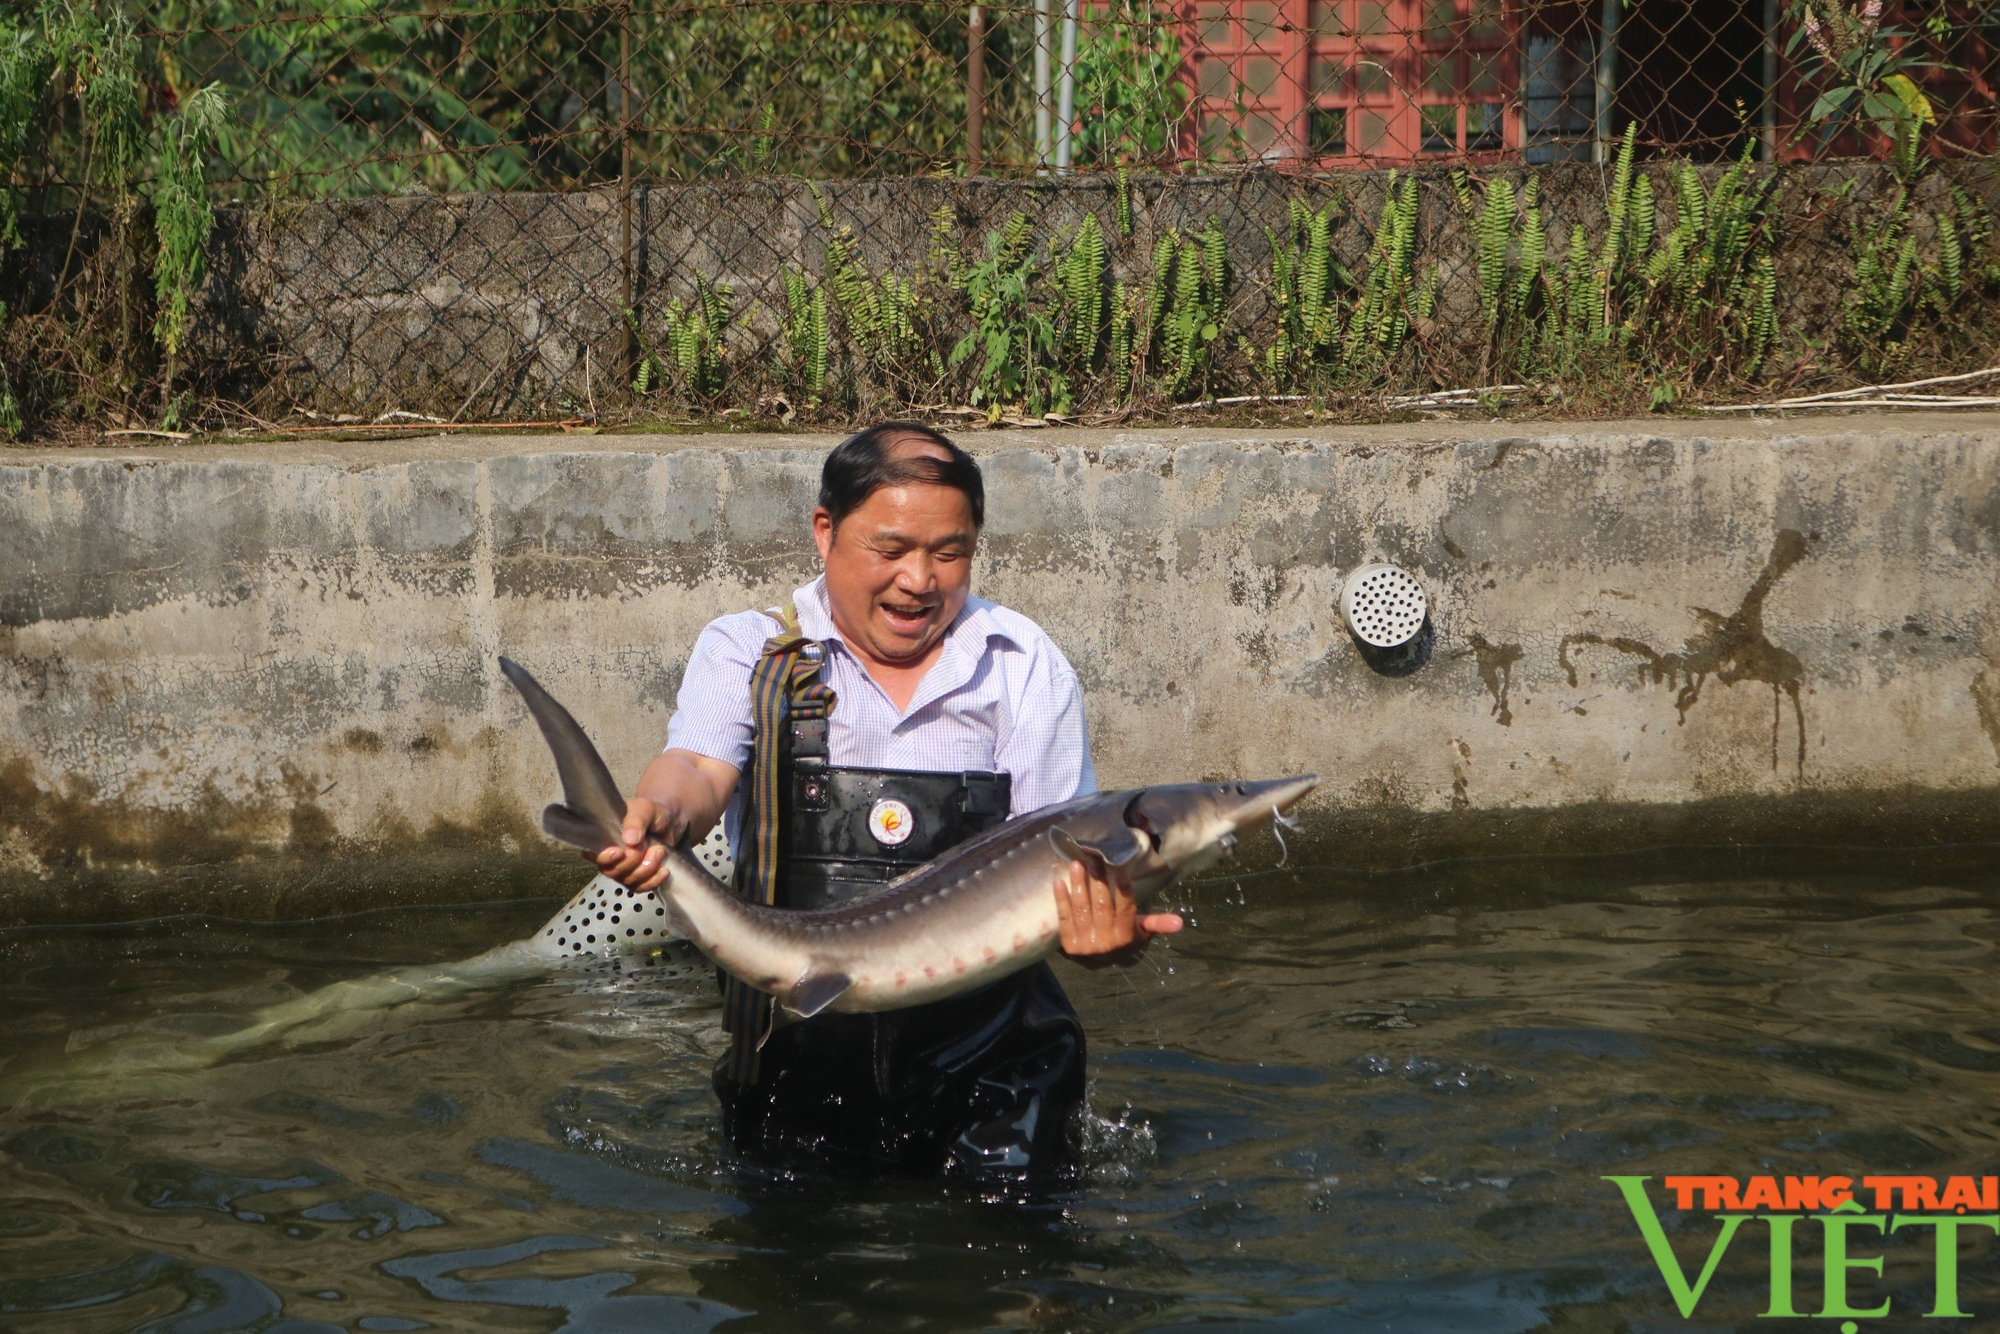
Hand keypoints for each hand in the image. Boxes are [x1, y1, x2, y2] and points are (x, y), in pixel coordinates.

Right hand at [593, 796, 685, 893]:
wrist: (668, 822)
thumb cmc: (651, 813)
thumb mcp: (645, 809)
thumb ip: (636, 821)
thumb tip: (629, 839)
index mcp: (604, 837)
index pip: (593, 854)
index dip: (605, 858)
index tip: (621, 852)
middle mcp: (609, 856)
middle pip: (612, 871)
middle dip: (633, 861)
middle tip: (650, 846)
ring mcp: (623, 869)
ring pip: (628, 881)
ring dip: (647, 869)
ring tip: (660, 851)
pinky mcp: (637, 878)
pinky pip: (640, 887)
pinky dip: (653, 881)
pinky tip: (664, 870)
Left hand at [1053, 859, 1182, 967]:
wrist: (1095, 963)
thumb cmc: (1122, 940)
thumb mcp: (1141, 933)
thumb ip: (1158, 924)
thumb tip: (1181, 922)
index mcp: (1125, 936)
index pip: (1126, 908)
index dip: (1123, 887)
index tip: (1119, 866)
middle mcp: (1106, 940)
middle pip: (1101, 906)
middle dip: (1098, 880)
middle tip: (1094, 858)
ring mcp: (1085, 942)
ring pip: (1082, 909)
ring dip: (1079, 885)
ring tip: (1078, 864)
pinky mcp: (1068, 944)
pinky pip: (1064, 918)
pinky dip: (1061, 900)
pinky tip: (1059, 882)